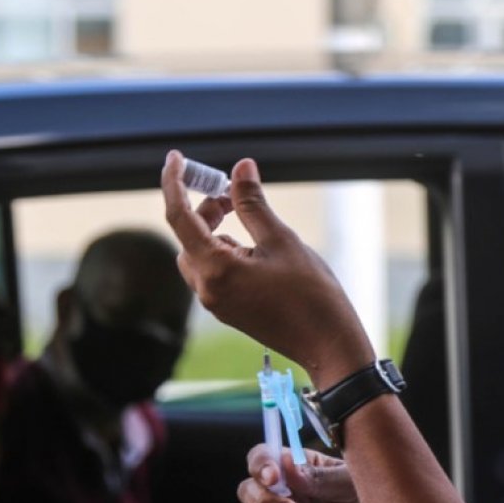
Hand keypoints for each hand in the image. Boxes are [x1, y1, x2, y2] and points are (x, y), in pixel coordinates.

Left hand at [161, 150, 373, 387]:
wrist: (329, 344)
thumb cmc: (311, 295)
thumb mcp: (282, 240)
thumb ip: (253, 204)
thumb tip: (240, 168)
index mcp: (215, 269)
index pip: (179, 217)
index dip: (174, 183)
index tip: (176, 157)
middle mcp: (207, 288)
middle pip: (189, 235)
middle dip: (207, 209)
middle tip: (236, 194)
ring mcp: (216, 302)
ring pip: (200, 253)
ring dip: (217, 230)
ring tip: (253, 221)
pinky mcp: (228, 308)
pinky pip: (214, 271)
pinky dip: (226, 250)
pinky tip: (259, 249)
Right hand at [236, 444, 380, 502]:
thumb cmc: (376, 502)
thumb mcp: (351, 484)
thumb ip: (319, 478)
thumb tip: (284, 464)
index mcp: (300, 467)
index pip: (265, 457)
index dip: (261, 464)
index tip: (273, 477)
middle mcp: (286, 493)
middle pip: (250, 489)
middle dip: (263, 500)